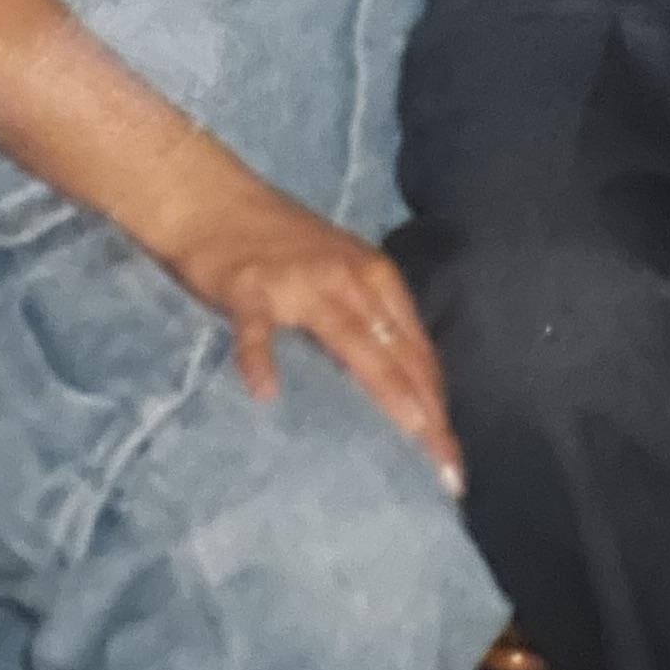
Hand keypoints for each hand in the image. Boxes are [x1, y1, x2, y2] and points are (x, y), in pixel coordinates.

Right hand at [156, 162, 463, 490]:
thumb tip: (402, 384)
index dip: (441, 406)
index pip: (420, 351)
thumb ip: (369, 321)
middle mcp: (351, 279)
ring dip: (386, 387)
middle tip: (448, 470)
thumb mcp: (342, 275)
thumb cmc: (283, 244)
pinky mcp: (250, 288)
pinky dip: (261, 358)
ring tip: (411, 432)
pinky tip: (266, 392)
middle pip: (400, 353)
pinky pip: (257, 329)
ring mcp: (301, 283)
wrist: (215, 199)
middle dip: (429, 412)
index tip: (454, 460)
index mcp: (377, 278)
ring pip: (353, 340)